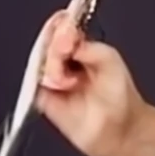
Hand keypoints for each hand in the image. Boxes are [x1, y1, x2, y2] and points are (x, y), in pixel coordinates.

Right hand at [35, 11, 150, 155]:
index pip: (62, 29)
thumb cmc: (121, 98)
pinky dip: (40, 83)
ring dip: (51, 67)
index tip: (65, 30)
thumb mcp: (110, 60)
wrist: (120, 129)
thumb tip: (67, 41)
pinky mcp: (47, 101)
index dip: (60, 26)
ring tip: (68, 81)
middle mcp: (66, 64)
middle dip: (55, 47)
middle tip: (66, 51)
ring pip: (38, 64)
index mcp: (81, 49)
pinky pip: (33, 87)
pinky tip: (55, 85)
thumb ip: (87, 46)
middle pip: (46, 44)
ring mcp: (55, 82)